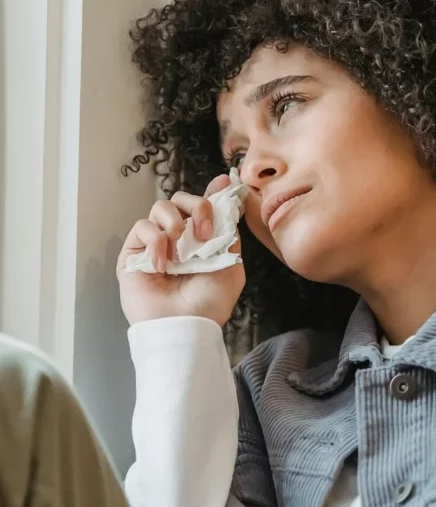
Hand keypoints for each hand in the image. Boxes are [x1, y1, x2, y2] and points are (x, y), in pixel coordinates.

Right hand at [117, 174, 244, 326]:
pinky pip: (142, 227)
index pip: (202, 207)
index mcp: (200, 240)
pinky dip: (156, 241)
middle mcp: (177, 238)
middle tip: (205, 233)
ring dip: (175, 223)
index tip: (224, 182)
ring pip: (160, 207)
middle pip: (181, 199)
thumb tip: (229, 206)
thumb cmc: (209, 302)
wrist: (186, 324)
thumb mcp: (231, 265)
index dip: (212, 192)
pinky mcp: (133, 253)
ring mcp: (154, 244)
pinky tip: (163, 264)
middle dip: (197, 207)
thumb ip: (228, 235)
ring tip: (182, 251)